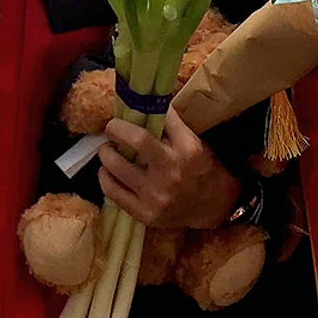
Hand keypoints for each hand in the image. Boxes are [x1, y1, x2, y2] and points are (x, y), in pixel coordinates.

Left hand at [97, 108, 239, 228]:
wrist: (212, 207)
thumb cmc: (200, 169)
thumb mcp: (194, 143)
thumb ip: (171, 127)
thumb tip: (141, 104)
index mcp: (188, 148)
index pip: (160, 116)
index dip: (143, 108)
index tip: (133, 109)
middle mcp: (172, 171)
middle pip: (136, 139)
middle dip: (116, 128)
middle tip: (112, 128)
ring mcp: (157, 195)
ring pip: (116, 165)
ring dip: (106, 153)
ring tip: (108, 150)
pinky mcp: (144, 213)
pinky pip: (111, 191)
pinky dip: (105, 177)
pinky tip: (108, 171)